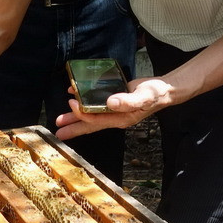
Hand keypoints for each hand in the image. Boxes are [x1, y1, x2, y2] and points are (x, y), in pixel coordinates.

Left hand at [53, 76, 171, 140]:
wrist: (163, 91)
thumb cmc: (155, 94)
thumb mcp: (144, 97)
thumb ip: (128, 101)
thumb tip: (110, 102)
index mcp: (120, 119)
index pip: (96, 120)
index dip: (82, 114)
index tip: (72, 103)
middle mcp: (115, 117)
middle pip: (90, 124)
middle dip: (74, 127)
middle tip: (58, 131)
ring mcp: (114, 110)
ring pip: (91, 116)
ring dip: (76, 117)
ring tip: (61, 120)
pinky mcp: (114, 101)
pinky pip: (96, 104)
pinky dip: (85, 101)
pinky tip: (75, 95)